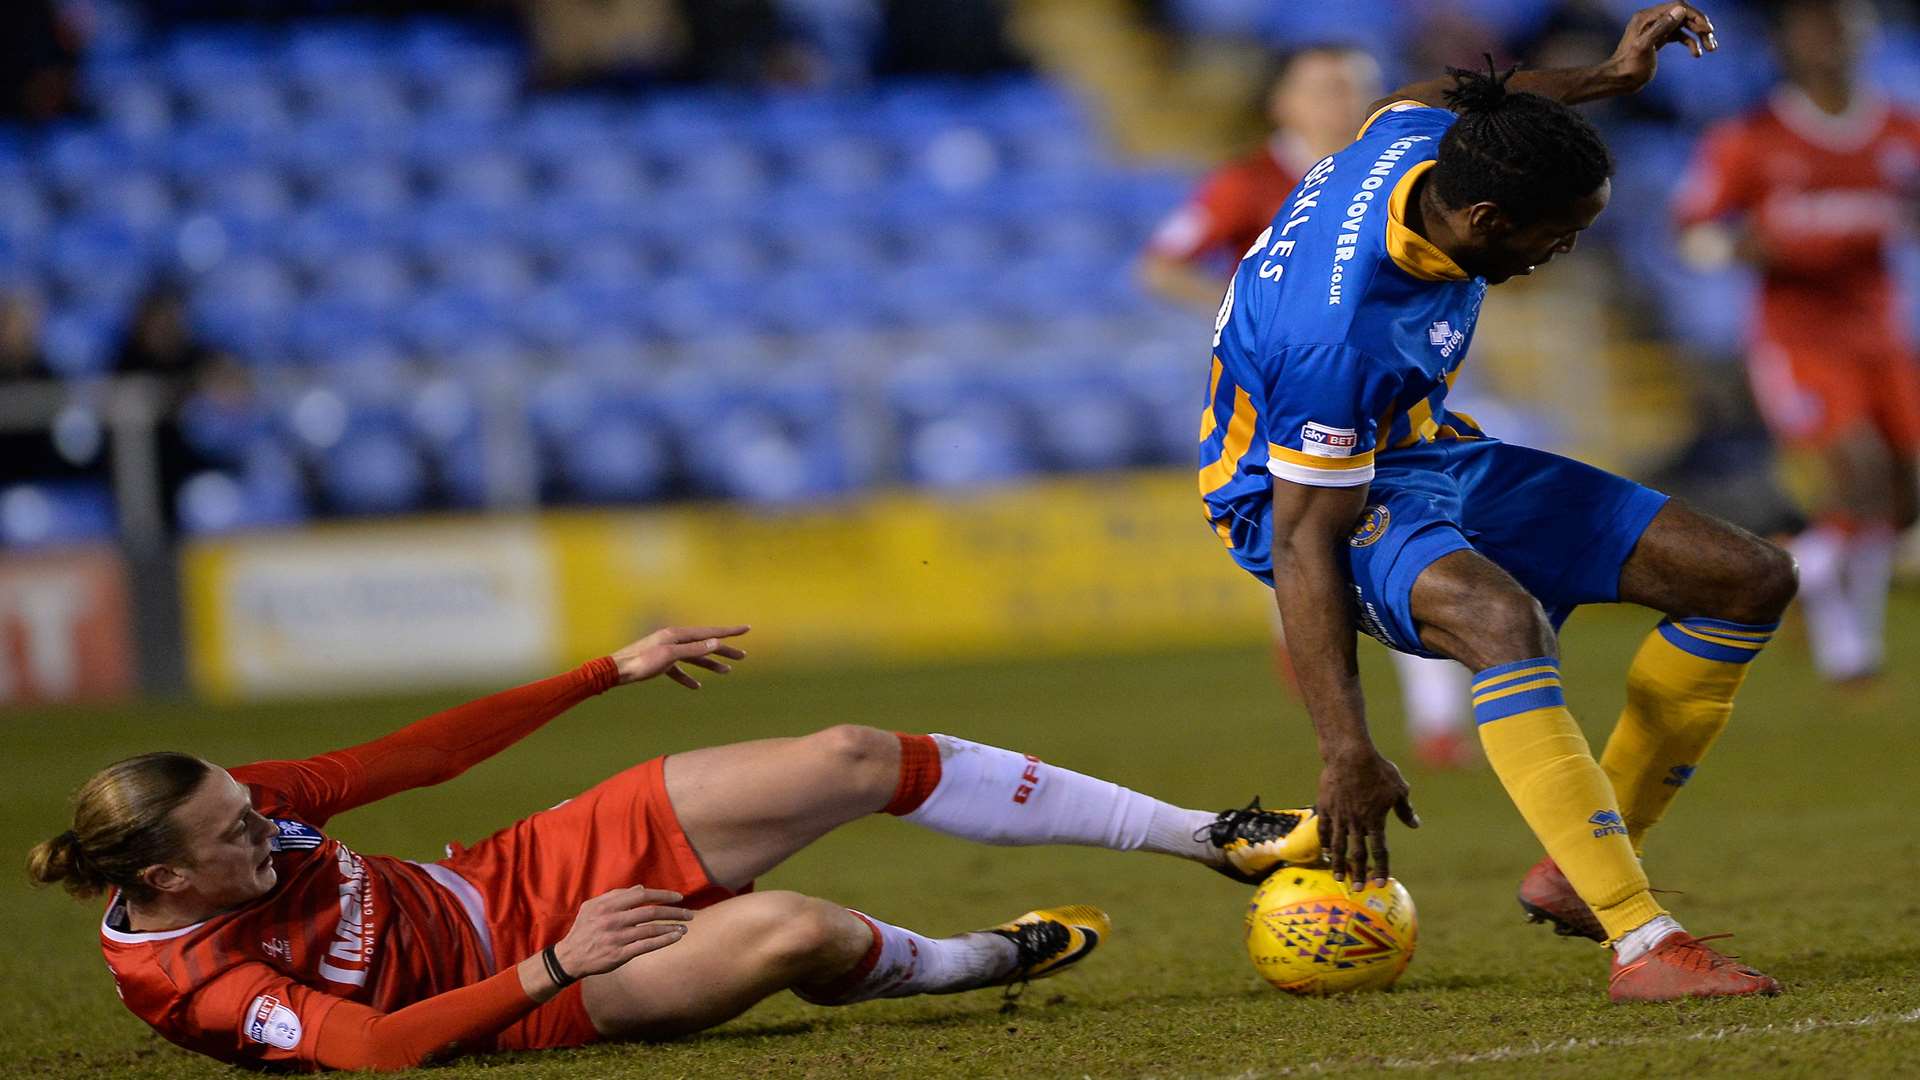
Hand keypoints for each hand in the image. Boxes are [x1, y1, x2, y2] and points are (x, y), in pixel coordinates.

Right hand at [551, 886, 693, 977]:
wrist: (570, 957)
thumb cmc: (584, 929)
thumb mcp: (593, 906)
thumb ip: (616, 895)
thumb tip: (641, 888)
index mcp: (607, 905)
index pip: (642, 895)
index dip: (663, 895)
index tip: (679, 897)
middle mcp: (612, 920)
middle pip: (650, 912)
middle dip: (673, 912)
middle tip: (690, 913)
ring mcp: (616, 938)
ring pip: (650, 929)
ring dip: (671, 927)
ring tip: (685, 927)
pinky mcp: (619, 954)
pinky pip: (646, 946)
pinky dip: (663, 940)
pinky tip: (675, 937)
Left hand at [611, 625, 749, 688]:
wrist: (617, 671)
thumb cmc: (642, 662)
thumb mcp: (671, 655)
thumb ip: (694, 649)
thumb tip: (716, 642)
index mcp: (678, 634)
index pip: (710, 632)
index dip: (730, 631)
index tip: (747, 628)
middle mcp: (674, 639)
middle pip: (705, 644)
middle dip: (724, 651)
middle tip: (743, 657)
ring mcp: (667, 651)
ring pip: (694, 657)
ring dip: (710, 664)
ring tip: (727, 671)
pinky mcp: (660, 663)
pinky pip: (679, 670)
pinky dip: (688, 677)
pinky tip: (696, 687)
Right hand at [1315, 750, 1418, 887]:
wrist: (1350, 755)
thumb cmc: (1378, 770)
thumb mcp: (1399, 788)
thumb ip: (1405, 809)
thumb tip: (1415, 824)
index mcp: (1376, 820)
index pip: (1379, 851)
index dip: (1380, 868)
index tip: (1380, 883)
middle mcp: (1357, 822)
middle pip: (1357, 853)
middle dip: (1359, 873)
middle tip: (1357, 888)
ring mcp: (1339, 816)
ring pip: (1338, 845)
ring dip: (1339, 863)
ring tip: (1338, 878)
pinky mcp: (1326, 807)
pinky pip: (1324, 828)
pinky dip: (1325, 842)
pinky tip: (1326, 852)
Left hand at [1608, 3, 1718, 91]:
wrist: (1618, 81)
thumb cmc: (1628, 66)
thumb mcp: (1644, 46)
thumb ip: (1661, 27)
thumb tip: (1681, 10)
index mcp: (1646, 17)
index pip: (1677, 7)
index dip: (1694, 16)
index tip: (1707, 29)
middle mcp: (1651, 20)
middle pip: (1682, 15)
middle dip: (1699, 26)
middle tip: (1711, 40)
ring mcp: (1656, 30)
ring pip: (1683, 26)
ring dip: (1699, 35)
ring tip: (1711, 48)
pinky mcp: (1658, 40)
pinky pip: (1679, 36)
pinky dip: (1690, 42)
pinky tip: (1697, 54)